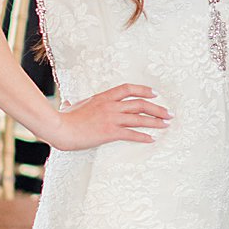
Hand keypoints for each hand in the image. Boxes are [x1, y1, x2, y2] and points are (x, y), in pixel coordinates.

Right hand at [46, 84, 169, 150]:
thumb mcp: (71, 106)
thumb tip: (67, 102)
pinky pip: (131, 134)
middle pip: (140, 103)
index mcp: (103, 97)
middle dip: (157, 108)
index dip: (144, 90)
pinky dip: (143, 136)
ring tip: (166, 125)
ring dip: (155, 122)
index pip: (128, 88)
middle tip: (169, 113)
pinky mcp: (110, 132)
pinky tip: (152, 139)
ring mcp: (111, 118)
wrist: (60, 128)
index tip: (155, 94)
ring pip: (139, 118)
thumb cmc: (64, 118)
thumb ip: (73, 104)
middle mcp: (111, 105)